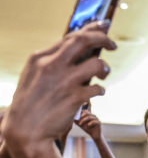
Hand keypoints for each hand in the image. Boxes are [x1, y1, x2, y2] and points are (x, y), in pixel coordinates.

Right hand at [1, 21, 115, 148]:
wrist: (25, 131)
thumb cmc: (31, 104)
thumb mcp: (35, 76)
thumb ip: (54, 62)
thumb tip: (80, 51)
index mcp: (40, 58)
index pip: (69, 37)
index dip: (90, 30)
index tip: (102, 26)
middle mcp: (52, 65)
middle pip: (83, 41)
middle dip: (102, 38)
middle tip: (113, 44)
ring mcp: (64, 81)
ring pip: (97, 63)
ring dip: (105, 68)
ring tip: (103, 75)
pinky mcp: (75, 97)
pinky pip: (98, 88)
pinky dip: (101, 89)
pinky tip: (97, 92)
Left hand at [76, 109, 101, 140]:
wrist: (95, 135)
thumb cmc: (88, 129)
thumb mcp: (81, 125)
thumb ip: (77, 121)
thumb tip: (72, 118)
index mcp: (90, 115)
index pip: (84, 111)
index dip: (80, 113)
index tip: (76, 117)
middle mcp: (93, 116)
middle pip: (86, 112)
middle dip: (81, 116)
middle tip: (78, 120)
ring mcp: (96, 119)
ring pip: (89, 117)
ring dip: (83, 120)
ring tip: (80, 124)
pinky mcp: (99, 123)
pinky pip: (93, 121)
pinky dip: (89, 124)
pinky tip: (87, 126)